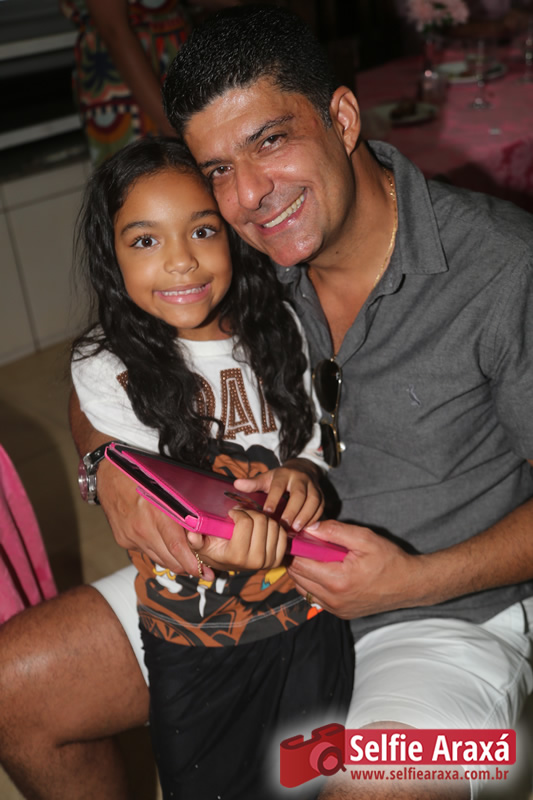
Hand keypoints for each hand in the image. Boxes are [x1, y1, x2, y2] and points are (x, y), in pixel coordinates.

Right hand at [97, 459, 214, 579]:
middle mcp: (142, 528)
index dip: (191, 562)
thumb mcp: (166, 488)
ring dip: (172, 561)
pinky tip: (163, 544)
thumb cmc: (141, 476)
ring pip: (158, 558)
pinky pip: (145, 551)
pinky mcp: (123, 540)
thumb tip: (201, 528)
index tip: (202, 571)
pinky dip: (157, 550)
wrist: (108, 475)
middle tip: (202, 571)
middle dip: (186, 567)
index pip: (176, 546)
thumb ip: (182, 510)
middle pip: (168, 558)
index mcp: (156, 512)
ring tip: (186, 561)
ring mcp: (130, 536)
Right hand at [195, 507, 287, 571]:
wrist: (228, 561)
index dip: (239, 513)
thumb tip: (192, 535)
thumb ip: (196, 540)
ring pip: (273, 525)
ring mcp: (268, 561)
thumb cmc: (214, 548)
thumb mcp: (201, 544)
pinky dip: (273, 526)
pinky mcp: (278, 559)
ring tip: (251, 521)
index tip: (232, 514)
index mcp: (237, 556)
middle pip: (262, 522)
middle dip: (251, 513)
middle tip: (243, 515)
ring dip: (262, 518)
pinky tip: (262, 527)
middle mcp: (255, 561)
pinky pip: (282, 534)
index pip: (246, 523)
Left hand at [233, 460, 323, 531]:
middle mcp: (300, 479)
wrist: (302, 470)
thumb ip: (253, 483)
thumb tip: (237, 484)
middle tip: (284, 525)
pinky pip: (320, 507)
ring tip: (296, 528)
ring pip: (313, 500)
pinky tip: (306, 528)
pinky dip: (314, 518)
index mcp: (284, 474)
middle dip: (292, 510)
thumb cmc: (279, 479)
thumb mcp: (266, 478)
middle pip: (299, 494)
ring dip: (305, 515)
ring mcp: (313, 486)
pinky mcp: (321, 495)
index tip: (267, 513)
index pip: (278, 486)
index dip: (273, 499)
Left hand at [287, 520, 421, 618]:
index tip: (296, 536)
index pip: (299, 564)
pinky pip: (316, 598)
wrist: (410, 585)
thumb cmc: (389, 560)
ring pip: (303, 590)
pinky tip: (325, 571)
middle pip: (297, 578)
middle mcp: (333, 599)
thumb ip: (334, 531)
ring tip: (316, 556)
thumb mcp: (364, 538)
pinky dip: (314, 584)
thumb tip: (309, 527)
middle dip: (297, 559)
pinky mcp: (341, 613)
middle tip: (305, 544)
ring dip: (304, 573)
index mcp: (337, 580)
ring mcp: (336, 609)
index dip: (294, 548)